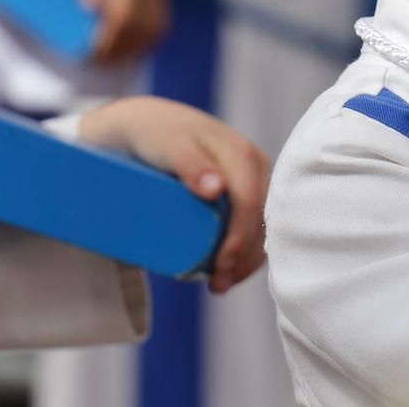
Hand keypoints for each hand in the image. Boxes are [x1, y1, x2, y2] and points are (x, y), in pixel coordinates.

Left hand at [74, 0, 168, 63]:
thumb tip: (89, 5)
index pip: (124, 13)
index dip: (110, 37)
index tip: (94, 52)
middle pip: (141, 25)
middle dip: (121, 48)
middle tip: (100, 61)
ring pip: (155, 28)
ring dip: (135, 48)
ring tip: (113, 59)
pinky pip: (160, 25)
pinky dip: (144, 41)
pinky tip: (127, 49)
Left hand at [80, 97, 269, 292]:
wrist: (147, 123)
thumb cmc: (156, 134)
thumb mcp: (169, 145)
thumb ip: (191, 164)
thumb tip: (217, 189)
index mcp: (242, 153)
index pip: (249, 202)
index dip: (239, 236)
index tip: (220, 265)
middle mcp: (254, 165)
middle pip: (260, 218)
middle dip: (243, 255)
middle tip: (218, 285)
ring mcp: (252, 179)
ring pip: (260, 224)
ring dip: (245, 258)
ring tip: (220, 284)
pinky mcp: (243, 190)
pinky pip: (253, 223)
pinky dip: (243, 249)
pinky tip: (228, 268)